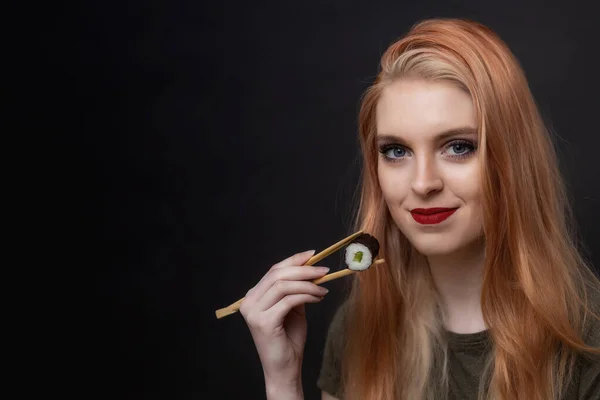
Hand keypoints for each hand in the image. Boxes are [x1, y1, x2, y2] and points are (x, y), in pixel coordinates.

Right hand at [240, 250, 329, 396]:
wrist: (284, 368)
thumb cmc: (289, 340)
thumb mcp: (293, 309)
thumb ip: (296, 289)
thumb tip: (311, 268)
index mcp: (253, 296)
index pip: (274, 270)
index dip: (294, 260)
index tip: (313, 255)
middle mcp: (249, 302)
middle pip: (277, 275)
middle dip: (304, 270)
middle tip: (324, 271)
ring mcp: (253, 312)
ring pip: (283, 286)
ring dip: (308, 284)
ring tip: (323, 289)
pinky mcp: (263, 322)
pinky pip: (289, 301)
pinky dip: (307, 296)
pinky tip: (318, 299)